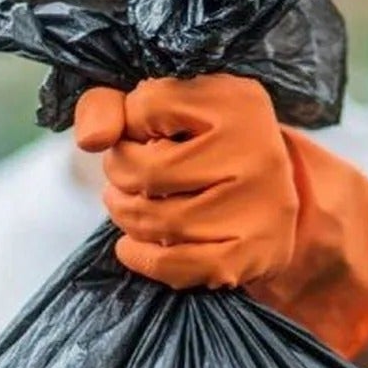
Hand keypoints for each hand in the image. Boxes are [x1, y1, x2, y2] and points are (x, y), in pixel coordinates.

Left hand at [75, 74, 367, 357]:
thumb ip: (109, 104)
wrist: (275, 197)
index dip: (128, 124)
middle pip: (148, 171)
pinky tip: (131, 246)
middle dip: (120, 174)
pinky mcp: (247, 254)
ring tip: (127, 206)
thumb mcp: (167, 107)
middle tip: (124, 177)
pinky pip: (176, 264)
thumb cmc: (207, 145)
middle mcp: (255, 152)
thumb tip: (92, 138)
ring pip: (158, 221)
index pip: (147, 106)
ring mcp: (256, 208)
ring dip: (126, 216)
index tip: (140, 134)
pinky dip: (142, 257)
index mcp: (236, 103)